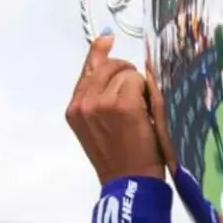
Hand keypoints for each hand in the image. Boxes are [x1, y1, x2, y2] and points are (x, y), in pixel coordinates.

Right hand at [65, 37, 164, 184]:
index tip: (108, 38)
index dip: (100, 50)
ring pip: (126, 72)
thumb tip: (106, 53)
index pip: (89, 67)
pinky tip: (147, 114)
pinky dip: (148, 93)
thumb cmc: (121, 160)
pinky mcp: (122, 104)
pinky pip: (139, 81)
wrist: (130, 185)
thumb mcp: (99, 127)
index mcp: (74, 108)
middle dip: (127, 73)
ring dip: (139, 86)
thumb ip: (99, 95)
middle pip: (109, 64)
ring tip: (142, 112)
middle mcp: (83, 102)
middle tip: (138, 96)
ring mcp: (101, 102)